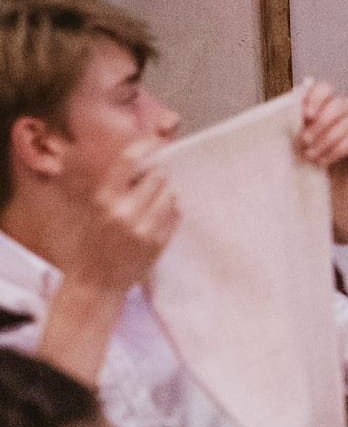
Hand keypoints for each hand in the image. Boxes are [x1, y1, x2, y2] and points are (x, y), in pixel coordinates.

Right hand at [67, 142, 178, 292]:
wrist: (95, 284)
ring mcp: (143, 228)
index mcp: (103, 199)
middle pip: (159, 176)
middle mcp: (124, 211)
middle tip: (150, 186)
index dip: (146, 147)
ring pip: (171, 194)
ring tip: (151, 207)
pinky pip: (176, 215)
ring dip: (166, 195)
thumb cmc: (92, 244)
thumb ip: (116, 188)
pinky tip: (156, 221)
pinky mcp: (158, 242)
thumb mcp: (94, 210)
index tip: (156, 142)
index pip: (129, 161)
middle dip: (158, 177)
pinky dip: (170, 213)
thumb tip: (145, 160)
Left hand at [299, 81, 347, 241]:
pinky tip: (325, 160)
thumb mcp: (302, 141)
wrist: (334, 188)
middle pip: (339, 104)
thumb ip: (297, 125)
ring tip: (312, 156)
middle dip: (320, 124)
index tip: (305, 115)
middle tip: (304, 142)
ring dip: (327, 140)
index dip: (316, 97)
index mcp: (329, 104)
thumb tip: (282, 114)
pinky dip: (339, 149)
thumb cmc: (313, 160)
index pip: (325, 88)